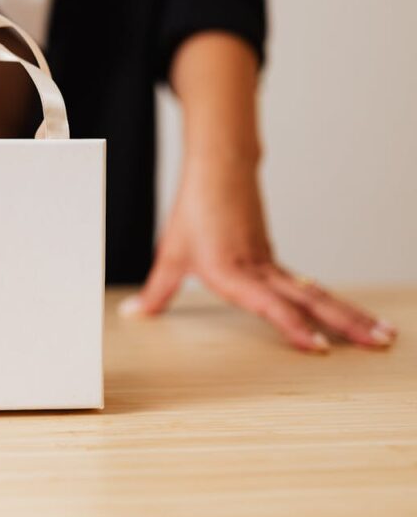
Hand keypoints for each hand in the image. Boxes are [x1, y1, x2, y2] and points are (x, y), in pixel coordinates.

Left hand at [120, 155, 397, 351]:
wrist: (218, 170)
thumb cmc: (195, 211)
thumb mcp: (170, 255)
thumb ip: (156, 291)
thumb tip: (133, 314)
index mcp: (233, 271)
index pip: (269, 303)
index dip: (293, 325)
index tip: (317, 346)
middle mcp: (259, 269)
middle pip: (310, 299)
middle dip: (346, 323)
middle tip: (380, 343)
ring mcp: (272, 265)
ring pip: (317, 293)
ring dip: (351, 315)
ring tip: (383, 335)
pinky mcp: (275, 260)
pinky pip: (308, 286)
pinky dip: (334, 304)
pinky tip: (354, 319)